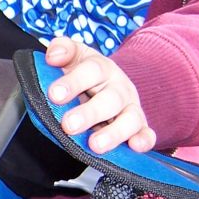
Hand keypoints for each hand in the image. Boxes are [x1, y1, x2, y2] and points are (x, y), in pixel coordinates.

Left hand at [44, 37, 156, 153]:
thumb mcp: (74, 57)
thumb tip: (53, 55)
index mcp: (101, 68)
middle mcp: (119, 88)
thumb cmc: (84, 74)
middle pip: (110, 99)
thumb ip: (62, 51)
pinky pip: (146, 134)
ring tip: (95, 145)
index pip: (91, 71)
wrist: (108, 84)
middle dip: (89, 113)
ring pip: (129, 119)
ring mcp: (130, 108)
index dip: (73, 82)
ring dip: (113, 133)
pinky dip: (143, 140)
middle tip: (68, 125)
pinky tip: (135, 146)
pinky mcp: (139, 126)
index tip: (54, 95)